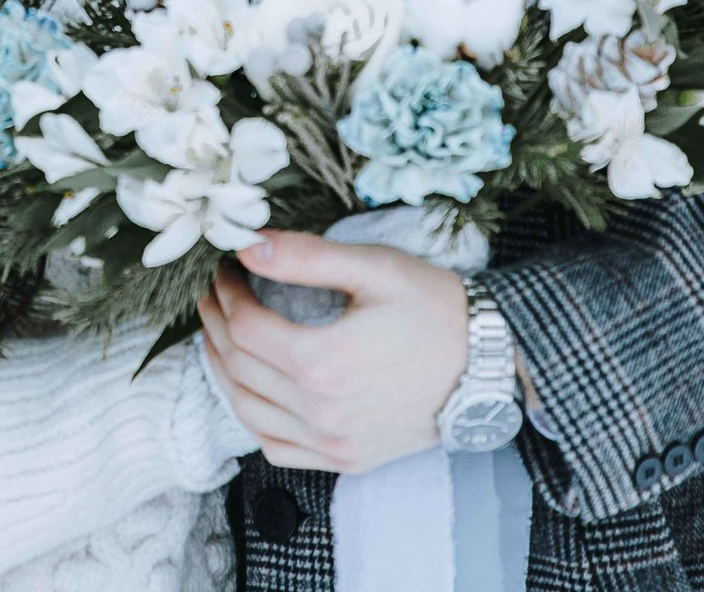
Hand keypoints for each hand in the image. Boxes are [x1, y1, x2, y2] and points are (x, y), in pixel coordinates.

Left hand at [197, 231, 467, 473]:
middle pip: (239, 367)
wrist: (490, 364)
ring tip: (221, 336)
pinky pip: (277, 448)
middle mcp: (320, 411)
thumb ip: (305, 256)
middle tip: (212, 295)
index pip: (245, 326)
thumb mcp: (374, 268)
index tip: (224, 269)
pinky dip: (253, 419)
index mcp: (321, 362)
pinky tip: (252, 391)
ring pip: (248, 411)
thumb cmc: (436, 309)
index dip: (225, 293)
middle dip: (215, 325)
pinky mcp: (346, 459)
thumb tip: (246, 244)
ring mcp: (332, 443)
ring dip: (223, 371)